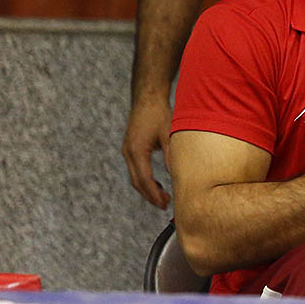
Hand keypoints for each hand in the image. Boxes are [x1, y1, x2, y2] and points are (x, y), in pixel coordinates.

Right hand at [122, 94, 173, 208]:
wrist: (147, 98)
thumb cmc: (159, 113)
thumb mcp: (169, 134)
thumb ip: (171, 155)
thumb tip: (177, 175)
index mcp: (136, 150)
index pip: (144, 179)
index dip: (154, 194)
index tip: (164, 203)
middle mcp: (128, 152)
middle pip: (137, 182)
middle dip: (150, 195)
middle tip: (165, 205)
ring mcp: (127, 151)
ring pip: (135, 177)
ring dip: (147, 189)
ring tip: (163, 198)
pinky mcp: (130, 148)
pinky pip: (135, 169)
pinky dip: (145, 179)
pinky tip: (157, 184)